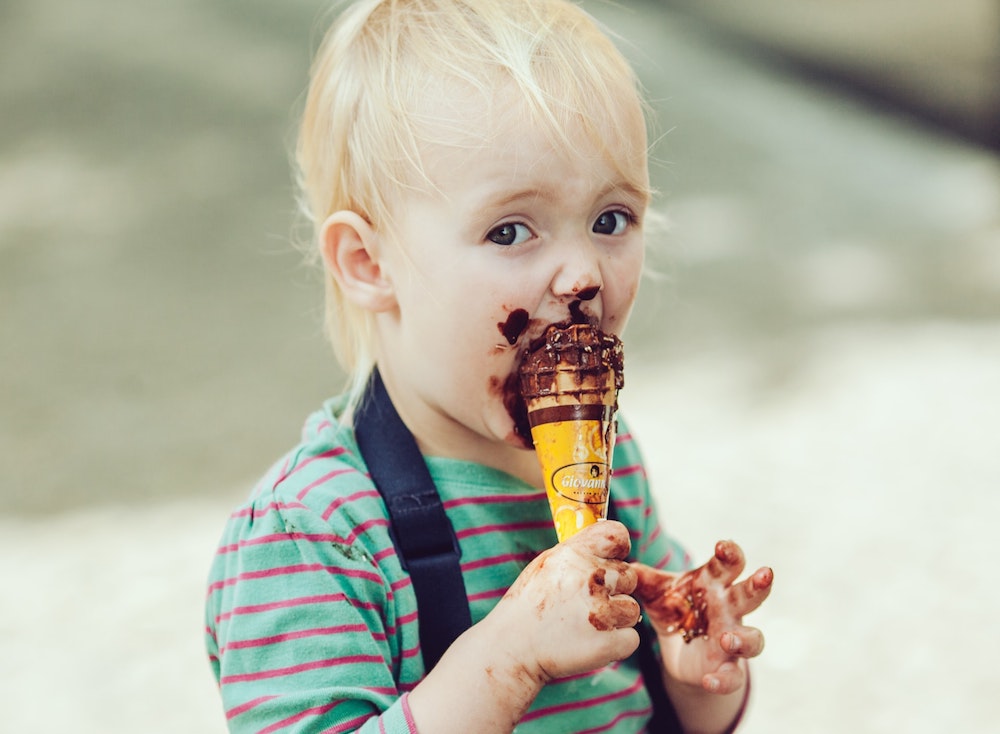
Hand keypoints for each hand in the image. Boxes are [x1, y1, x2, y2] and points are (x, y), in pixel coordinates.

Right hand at [493, 520, 641, 683]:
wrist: (511, 649)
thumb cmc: (529, 606)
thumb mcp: (546, 566)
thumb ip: (578, 553)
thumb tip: (610, 544)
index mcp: (572, 555)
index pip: (616, 535)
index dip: (619, 548)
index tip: (611, 561)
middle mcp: (589, 578)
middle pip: (629, 576)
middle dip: (615, 590)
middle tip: (586, 604)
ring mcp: (600, 612)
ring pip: (632, 609)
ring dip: (615, 619)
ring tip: (585, 625)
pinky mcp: (608, 643)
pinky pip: (631, 638)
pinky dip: (616, 644)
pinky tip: (590, 643)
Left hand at [633, 541, 772, 694]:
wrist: (678, 649)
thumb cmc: (675, 608)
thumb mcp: (656, 592)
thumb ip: (642, 578)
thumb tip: (624, 565)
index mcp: (714, 584)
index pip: (728, 564)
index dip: (730, 554)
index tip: (722, 546)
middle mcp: (729, 609)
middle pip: (751, 594)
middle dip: (759, 585)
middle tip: (765, 573)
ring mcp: (732, 639)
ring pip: (754, 639)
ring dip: (745, 638)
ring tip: (727, 638)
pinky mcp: (727, 668)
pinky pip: (733, 677)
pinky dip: (724, 680)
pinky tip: (708, 680)